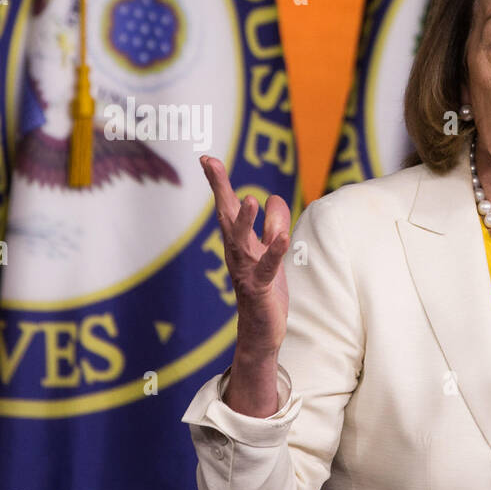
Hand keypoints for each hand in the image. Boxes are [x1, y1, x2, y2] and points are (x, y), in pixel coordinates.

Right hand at [200, 155, 290, 358]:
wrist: (261, 331)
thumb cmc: (265, 288)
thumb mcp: (272, 252)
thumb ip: (273, 225)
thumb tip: (273, 197)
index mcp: (238, 241)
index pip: (227, 206)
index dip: (218, 183)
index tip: (206, 158)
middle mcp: (236, 252)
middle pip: (226, 216)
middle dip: (219, 189)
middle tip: (210, 163)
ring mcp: (245, 270)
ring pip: (241, 242)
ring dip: (245, 221)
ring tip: (252, 199)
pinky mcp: (260, 287)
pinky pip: (268, 267)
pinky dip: (275, 252)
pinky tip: (284, 237)